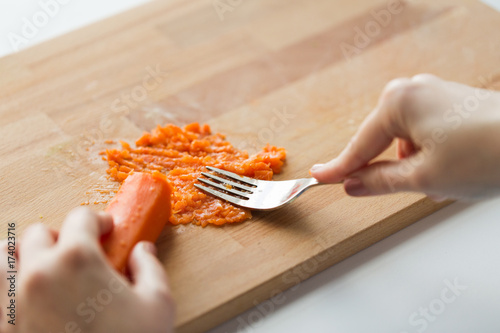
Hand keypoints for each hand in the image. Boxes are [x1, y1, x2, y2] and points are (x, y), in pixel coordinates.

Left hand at [1, 208, 173, 332]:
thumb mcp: (157, 305)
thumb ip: (149, 268)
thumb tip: (142, 251)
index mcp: (77, 259)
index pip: (81, 218)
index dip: (98, 219)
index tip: (104, 228)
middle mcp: (36, 273)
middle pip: (37, 234)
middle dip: (59, 238)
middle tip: (76, 254)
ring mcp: (9, 302)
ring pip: (0, 259)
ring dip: (19, 257)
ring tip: (38, 270)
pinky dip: (5, 291)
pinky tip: (25, 300)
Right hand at [311, 74, 499, 199]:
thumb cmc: (486, 155)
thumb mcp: (422, 178)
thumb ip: (379, 181)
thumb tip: (353, 184)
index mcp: (398, 102)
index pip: (359, 145)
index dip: (339, 168)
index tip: (318, 178)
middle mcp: (413, 90)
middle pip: (381, 139)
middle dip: (389, 167)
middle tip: (404, 189)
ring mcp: (434, 93)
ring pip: (405, 139)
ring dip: (414, 164)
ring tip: (443, 180)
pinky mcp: (452, 101)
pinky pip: (425, 132)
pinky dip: (430, 154)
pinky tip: (451, 168)